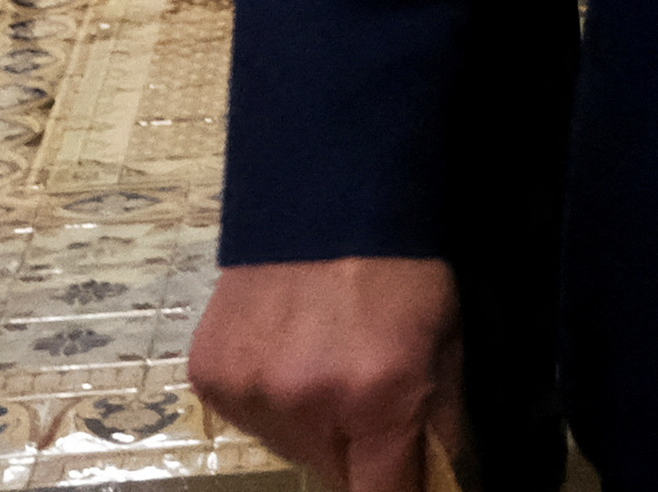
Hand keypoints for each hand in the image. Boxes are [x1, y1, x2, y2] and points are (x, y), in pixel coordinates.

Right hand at [189, 255, 457, 491]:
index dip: (396, 491)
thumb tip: (435, 483)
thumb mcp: (446, 343)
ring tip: (325, 361)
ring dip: (311, 424)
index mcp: (380, 397)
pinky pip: (250, 415)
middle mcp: (308, 404)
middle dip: (356, 449)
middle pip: (335, 472)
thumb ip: (438, 427)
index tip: (401, 479)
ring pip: (290, 446)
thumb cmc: (403, 269)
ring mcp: (251, 392)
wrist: (327, 195)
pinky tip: (286, 349)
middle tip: (367, 397)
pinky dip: (270, 397)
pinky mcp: (211, 377)